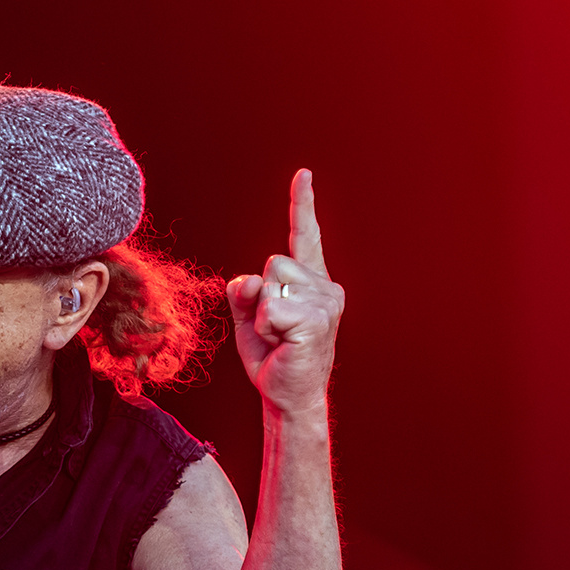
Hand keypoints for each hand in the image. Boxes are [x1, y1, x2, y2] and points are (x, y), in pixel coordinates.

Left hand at [228, 169, 343, 417]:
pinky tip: (283, 344)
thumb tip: (249, 280)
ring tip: (281, 337)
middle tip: (276, 329)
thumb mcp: (249, 317)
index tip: (303, 174)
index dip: (302, 204)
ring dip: (263, 315)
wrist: (287, 395)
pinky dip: (266, 328)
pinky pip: (271, 308)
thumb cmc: (273, 356)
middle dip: (262, 296)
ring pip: (270, 284)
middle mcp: (325, 286)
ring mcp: (325, 302)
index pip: (305, 235)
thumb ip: (244, 291)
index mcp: (311, 281)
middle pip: (273, 262)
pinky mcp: (316, 320)